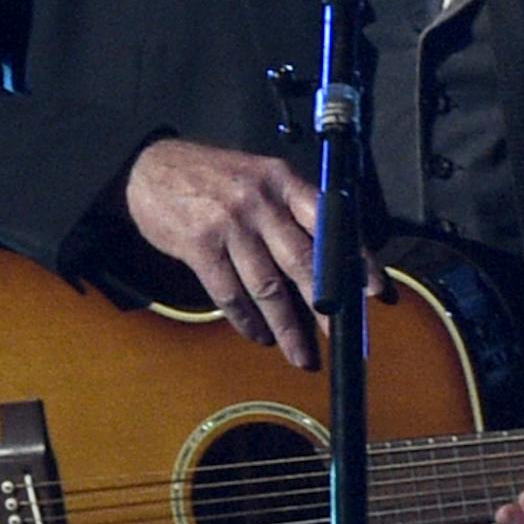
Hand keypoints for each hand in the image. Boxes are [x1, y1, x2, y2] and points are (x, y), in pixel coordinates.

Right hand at [124, 137, 384, 370]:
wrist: (150, 168)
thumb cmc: (214, 178)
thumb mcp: (259, 177)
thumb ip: (292, 209)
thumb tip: (330, 260)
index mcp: (283, 182)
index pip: (331, 222)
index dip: (355, 258)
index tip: (374, 290)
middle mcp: (260, 201)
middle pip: (303, 261)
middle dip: (327, 305)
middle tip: (341, 335)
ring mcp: (229, 224)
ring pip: (267, 287)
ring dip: (287, 327)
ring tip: (301, 354)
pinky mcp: (199, 245)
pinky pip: (229, 294)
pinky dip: (246, 321)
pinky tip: (258, 336)